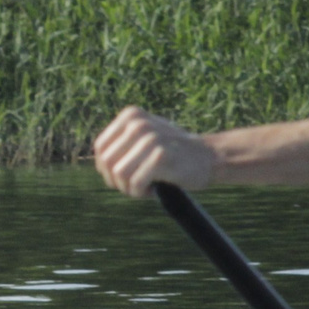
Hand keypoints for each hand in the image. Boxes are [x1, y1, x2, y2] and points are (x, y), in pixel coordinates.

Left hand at [93, 106, 218, 196]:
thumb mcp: (145, 138)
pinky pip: (134, 184)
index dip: (107, 169)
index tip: (125, 176)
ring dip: (129, 188)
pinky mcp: (160, 156)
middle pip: (106, 163)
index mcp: (131, 115)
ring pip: (118, 174)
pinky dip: (142, 192)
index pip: (100, 149)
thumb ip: (121, 144)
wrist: (209, 158)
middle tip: (136, 184)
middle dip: (117, 181)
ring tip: (146, 186)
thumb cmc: (173, 153)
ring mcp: (149, 138)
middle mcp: (138, 123)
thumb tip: (100, 162)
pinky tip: (155, 189)